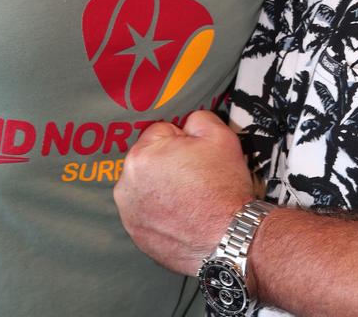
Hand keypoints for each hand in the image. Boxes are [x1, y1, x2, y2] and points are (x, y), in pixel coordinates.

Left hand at [114, 111, 253, 274]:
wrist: (231, 239)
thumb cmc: (224, 189)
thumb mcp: (220, 136)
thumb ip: (197, 118)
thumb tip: (187, 124)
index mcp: (141, 156)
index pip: (160, 132)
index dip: (183, 142)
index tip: (197, 157)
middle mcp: (126, 185)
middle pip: (150, 158)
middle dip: (169, 163)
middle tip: (195, 178)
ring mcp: (129, 214)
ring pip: (147, 185)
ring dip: (162, 187)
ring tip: (189, 199)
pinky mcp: (137, 236)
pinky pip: (147, 211)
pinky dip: (160, 212)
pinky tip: (181, 216)